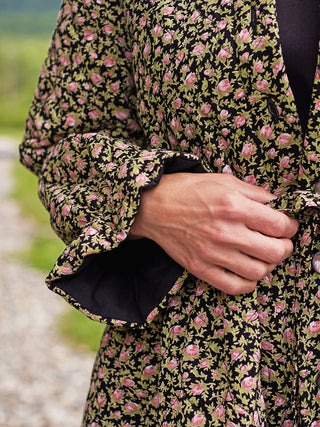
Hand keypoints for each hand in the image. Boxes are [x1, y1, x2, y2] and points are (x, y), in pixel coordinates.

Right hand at [130, 173, 298, 294]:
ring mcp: (212, 253)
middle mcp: (226, 232)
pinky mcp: (200, 268)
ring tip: (261, 255)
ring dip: (267, 264)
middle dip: (284, 246)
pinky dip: (248, 283)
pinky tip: (246, 271)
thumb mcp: (224, 181)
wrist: (154, 206)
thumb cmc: (187, 190)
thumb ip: (254, 193)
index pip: (280, 225)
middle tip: (279, 241)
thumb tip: (276, 204)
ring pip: (258, 271)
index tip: (287, 226)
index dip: (290, 227)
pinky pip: (234, 286)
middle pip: (275, 251)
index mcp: (234, 207)